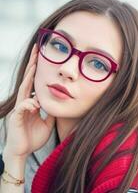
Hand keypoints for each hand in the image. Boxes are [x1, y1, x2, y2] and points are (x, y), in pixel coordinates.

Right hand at [5, 43, 55, 158]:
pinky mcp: (16, 118)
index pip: (34, 83)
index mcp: (31, 103)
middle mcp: (24, 103)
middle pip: (27, 80)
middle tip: (36, 50)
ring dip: (29, 77)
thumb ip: (50, 112)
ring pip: (23, 90)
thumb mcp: (47, 122)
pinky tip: (36, 104)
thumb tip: (58, 105)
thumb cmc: (33, 137)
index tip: (42, 57)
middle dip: (32, 65)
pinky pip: (22, 108)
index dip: (37, 71)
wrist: (23, 152)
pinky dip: (30, 104)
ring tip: (35, 65)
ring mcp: (19, 110)